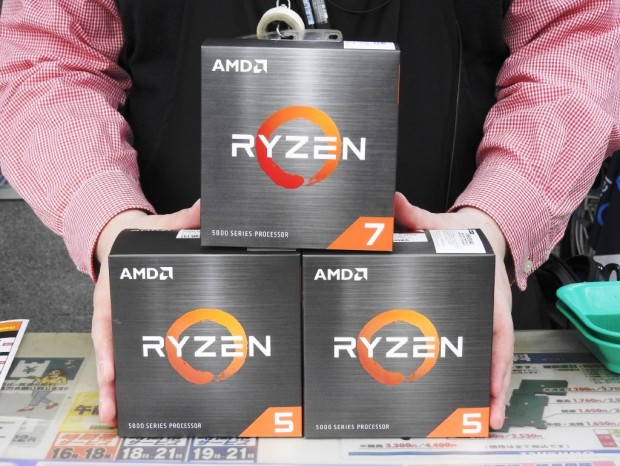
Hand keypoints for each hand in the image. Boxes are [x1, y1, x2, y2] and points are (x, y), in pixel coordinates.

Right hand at [92, 200, 200, 424]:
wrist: (124, 238)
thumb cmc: (138, 238)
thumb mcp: (159, 227)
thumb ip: (183, 220)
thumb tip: (205, 209)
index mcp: (114, 290)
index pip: (107, 322)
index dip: (109, 348)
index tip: (111, 371)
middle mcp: (115, 311)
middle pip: (111, 349)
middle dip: (111, 380)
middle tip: (113, 408)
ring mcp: (124, 322)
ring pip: (119, 357)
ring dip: (119, 386)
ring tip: (118, 416)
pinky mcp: (136, 327)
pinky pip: (133, 353)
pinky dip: (130, 376)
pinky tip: (135, 399)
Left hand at [394, 192, 513, 429]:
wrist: (481, 230)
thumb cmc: (467, 233)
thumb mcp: (441, 223)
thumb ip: (416, 215)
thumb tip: (395, 204)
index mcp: (488, 292)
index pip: (497, 330)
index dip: (496, 360)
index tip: (493, 384)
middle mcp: (490, 310)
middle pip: (496, 355)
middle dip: (494, 388)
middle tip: (488, 418)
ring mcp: (485, 318)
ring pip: (490, 359)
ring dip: (488, 389)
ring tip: (483, 420)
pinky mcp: (475, 321)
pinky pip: (478, 351)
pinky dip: (479, 374)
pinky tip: (469, 394)